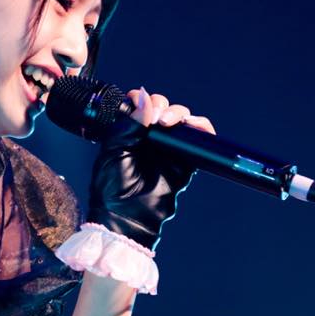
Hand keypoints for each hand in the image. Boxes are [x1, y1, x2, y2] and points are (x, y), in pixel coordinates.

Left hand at [89, 88, 216, 251]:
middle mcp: (150, 137)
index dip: (142, 100)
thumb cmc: (113, 189)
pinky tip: (194, 127)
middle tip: (156, 118)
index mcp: (129, 132)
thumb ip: (130, 124)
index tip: (140, 106)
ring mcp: (168, 148)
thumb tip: (144, 98)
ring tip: (169, 122)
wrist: (127, 216)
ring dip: (179, 114)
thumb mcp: (113, 150)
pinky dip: (201, 128)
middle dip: (162, 105)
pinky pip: (198, 139)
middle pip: (164, 107)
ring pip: (182, 119)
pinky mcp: (185, 161)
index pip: (140, 105)